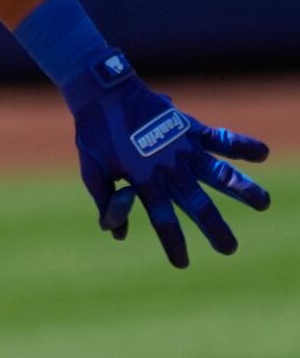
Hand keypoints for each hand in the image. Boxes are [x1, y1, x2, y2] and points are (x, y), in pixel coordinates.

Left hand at [62, 53, 269, 267]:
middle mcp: (169, 169)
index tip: (182, 264)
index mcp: (144, 182)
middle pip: (197, 204)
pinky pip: (220, 138)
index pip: (163, 221)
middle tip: (230, 249)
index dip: (173, 244)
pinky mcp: (190, 129)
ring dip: (242, 189)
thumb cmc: (94, 136)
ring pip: (219, 173)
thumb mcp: (93, 174)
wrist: (102, 93)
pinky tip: (263, 154)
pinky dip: (242, 144)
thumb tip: (119, 235)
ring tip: (264, 204)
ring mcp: (182, 149)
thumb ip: (108, 204)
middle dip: (214, 228)